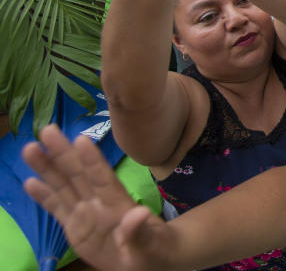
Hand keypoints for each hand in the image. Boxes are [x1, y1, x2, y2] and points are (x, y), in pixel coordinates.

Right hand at [22, 126, 174, 270]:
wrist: (146, 258)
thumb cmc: (153, 248)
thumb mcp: (150, 244)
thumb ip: (139, 231)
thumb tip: (139, 214)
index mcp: (117, 204)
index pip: (103, 178)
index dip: (92, 160)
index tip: (81, 139)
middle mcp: (98, 202)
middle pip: (78, 174)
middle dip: (63, 153)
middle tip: (48, 129)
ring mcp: (85, 212)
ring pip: (63, 185)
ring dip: (47, 168)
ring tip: (31, 149)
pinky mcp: (75, 225)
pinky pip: (57, 208)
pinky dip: (43, 196)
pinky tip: (30, 182)